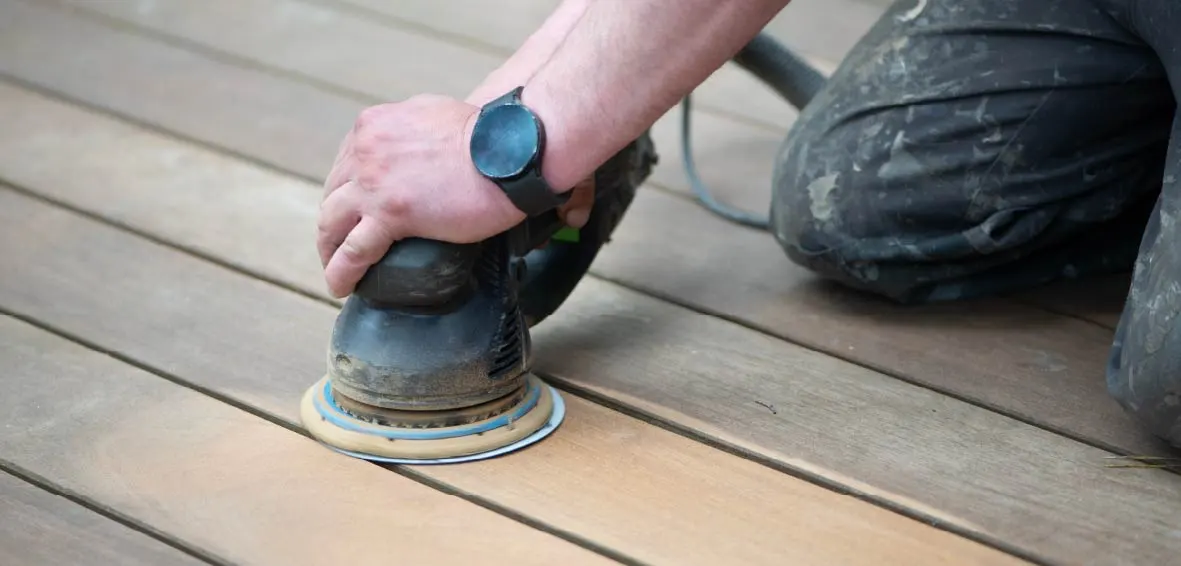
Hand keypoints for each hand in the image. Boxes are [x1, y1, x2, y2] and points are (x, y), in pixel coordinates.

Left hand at [317, 94, 591, 297]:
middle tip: (340, 244)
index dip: (346, 190)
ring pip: (332, 223)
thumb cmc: (489, 135)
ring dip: (329, 250)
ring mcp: (373, 183)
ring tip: (336, 270)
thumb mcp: (435, 113)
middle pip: (333, 193)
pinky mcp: (390, 214)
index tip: (353, 209)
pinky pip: (353, 251)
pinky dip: (341, 272)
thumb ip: (412, 128)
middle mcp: (365, 150)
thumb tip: (417, 145)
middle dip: (334, 221)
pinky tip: (341, 287)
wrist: (510, 150)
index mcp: (374, 125)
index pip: (345, 163)